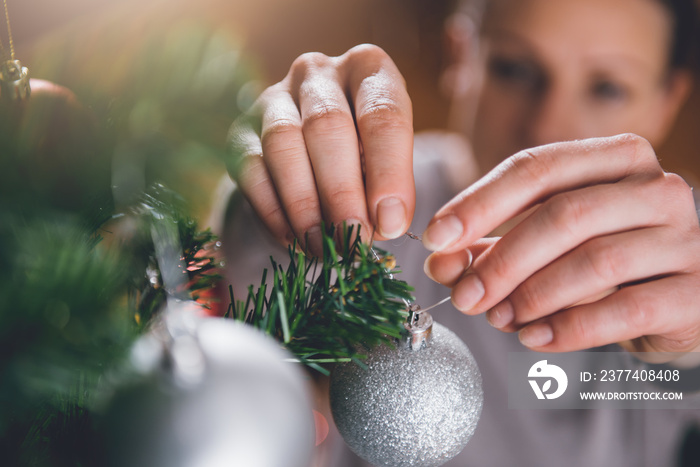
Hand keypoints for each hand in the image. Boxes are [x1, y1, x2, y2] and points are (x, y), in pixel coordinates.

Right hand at [226, 45, 414, 254]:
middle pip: (327, 127)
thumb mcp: (390, 162)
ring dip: (304, 205)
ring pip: (283, 145)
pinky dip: (274, 211)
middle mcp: (318, 73)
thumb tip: (384, 225)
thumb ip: (391, 189)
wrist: (316, 152)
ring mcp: (274, 97)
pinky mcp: (241, 130)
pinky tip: (294, 240)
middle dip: (342, 192)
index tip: (390, 222)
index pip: (383, 114)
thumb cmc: (365, 155)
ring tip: (323, 246)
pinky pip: (251, 169)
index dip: (389, 172)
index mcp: (368, 69)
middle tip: (353, 239)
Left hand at [423, 134, 699, 357]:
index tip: (435, 239)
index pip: (535, 167)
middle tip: (464, 295)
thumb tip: (441, 261)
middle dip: (502, 260)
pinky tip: (533, 338)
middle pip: (563, 214)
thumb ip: (492, 246)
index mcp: (614, 158)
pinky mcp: (697, 291)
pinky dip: (570, 328)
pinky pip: (625, 309)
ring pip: (595, 261)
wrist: (675, 300)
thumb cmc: (601, 261)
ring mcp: (685, 237)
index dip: (478, 203)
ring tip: (498, 317)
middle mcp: (656, 187)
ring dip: (533, 295)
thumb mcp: (545, 244)